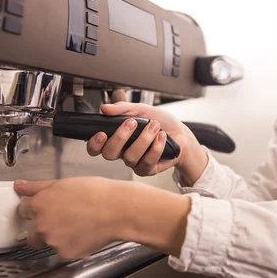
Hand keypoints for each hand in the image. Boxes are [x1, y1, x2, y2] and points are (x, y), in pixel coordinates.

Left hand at [14, 178, 190, 258]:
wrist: (118, 210)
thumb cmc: (96, 193)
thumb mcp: (64, 183)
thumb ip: (37, 187)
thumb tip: (19, 186)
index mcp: (39, 204)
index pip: (24, 209)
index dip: (37, 207)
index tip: (48, 207)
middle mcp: (41, 225)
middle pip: (32, 230)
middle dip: (43, 225)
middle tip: (64, 218)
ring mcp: (53, 242)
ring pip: (47, 242)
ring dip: (56, 236)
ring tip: (77, 225)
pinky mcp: (66, 254)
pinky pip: (62, 251)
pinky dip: (71, 245)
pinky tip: (84, 233)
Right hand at [87, 102, 207, 183]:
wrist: (181, 134)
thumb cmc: (161, 123)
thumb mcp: (142, 110)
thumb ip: (123, 109)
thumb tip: (105, 108)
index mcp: (118, 139)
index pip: (97, 147)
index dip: (95, 144)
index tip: (102, 133)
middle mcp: (123, 152)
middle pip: (109, 154)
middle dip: (120, 137)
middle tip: (132, 123)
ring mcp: (135, 162)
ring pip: (130, 157)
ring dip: (143, 139)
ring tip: (154, 126)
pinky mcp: (148, 169)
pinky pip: (147, 162)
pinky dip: (155, 147)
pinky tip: (161, 137)